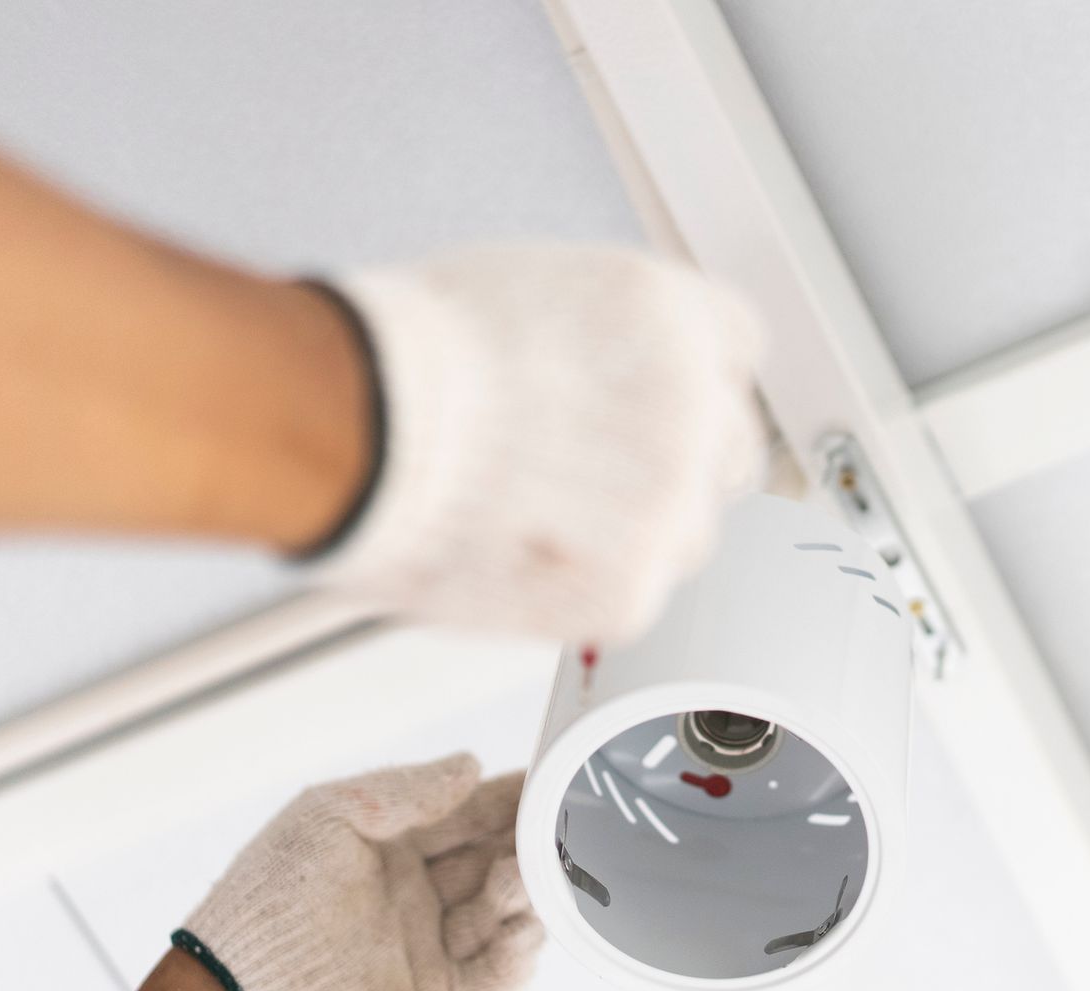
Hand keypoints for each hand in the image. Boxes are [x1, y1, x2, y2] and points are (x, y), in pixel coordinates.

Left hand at [177, 755, 539, 990]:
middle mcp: (426, 896)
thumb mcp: (329, 814)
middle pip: (499, 865)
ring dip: (524, 897)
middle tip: (559, 832)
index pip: (474, 817)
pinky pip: (493, 981)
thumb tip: (472, 765)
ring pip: (504, 919)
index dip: (513, 801)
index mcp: (403, 848)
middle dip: (530, 847)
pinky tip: (524, 930)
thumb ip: (403, 791)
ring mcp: (433, 948)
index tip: (555, 780)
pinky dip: (517, 958)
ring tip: (523, 879)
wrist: (236, 984)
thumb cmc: (273, 890)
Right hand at [309, 244, 765, 642]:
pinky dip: (585, 588)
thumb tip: (621, 383)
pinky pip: (635, 594)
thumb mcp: (537, 297)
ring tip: (540, 515)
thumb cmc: (409, 356)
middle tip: (593, 472)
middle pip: (729, 448)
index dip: (691, 381)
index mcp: (673, 318)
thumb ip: (612, 346)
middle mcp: (694, 408)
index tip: (654, 404)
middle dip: (673, 463)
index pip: (739, 350)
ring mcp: (670, 504)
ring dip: (635, 533)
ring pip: (690, 532)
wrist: (351, 429)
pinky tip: (521, 553)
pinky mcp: (630, 589)